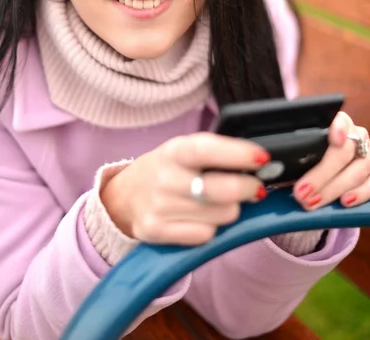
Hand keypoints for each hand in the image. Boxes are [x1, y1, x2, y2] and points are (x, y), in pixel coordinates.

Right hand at [101, 133, 269, 244]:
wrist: (124, 196)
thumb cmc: (168, 169)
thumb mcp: (184, 150)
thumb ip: (216, 154)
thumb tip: (260, 164)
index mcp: (174, 150)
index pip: (207, 150)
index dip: (238, 154)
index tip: (262, 159)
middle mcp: (165, 178)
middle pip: (222, 190)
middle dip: (248, 189)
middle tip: (255, 187)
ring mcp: (159, 207)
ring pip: (221, 216)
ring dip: (230, 210)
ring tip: (220, 202)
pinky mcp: (157, 232)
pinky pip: (205, 236)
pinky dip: (212, 228)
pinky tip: (202, 218)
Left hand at [293, 112, 369, 209]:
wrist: (325, 165)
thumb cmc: (309, 154)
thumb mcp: (300, 147)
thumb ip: (293, 151)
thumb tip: (271, 163)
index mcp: (337, 122)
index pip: (340, 120)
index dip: (338, 128)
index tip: (334, 139)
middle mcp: (356, 135)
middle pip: (346, 151)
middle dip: (323, 174)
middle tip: (301, 191)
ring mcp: (368, 153)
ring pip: (359, 169)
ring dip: (334, 188)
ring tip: (313, 202)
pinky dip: (359, 194)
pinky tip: (344, 202)